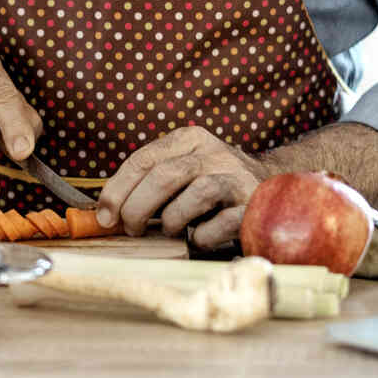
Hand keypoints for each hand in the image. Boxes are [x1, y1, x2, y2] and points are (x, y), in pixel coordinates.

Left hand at [96, 126, 273, 248]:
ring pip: (196, 193)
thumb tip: (107, 210)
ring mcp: (237, 178)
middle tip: (131, 229)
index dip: (118, 189)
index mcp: (190, 139)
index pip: (144, 159)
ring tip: (171, 230)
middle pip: (165, 175)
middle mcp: (215, 153)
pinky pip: (220, 224)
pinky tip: (200, 238)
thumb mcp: (183, 170)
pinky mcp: (253, 206)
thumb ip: (150, 181)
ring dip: (173, 220)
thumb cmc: (213, 186)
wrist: (272, 191)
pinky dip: (203, 237)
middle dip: (138, 207)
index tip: (105, 215)